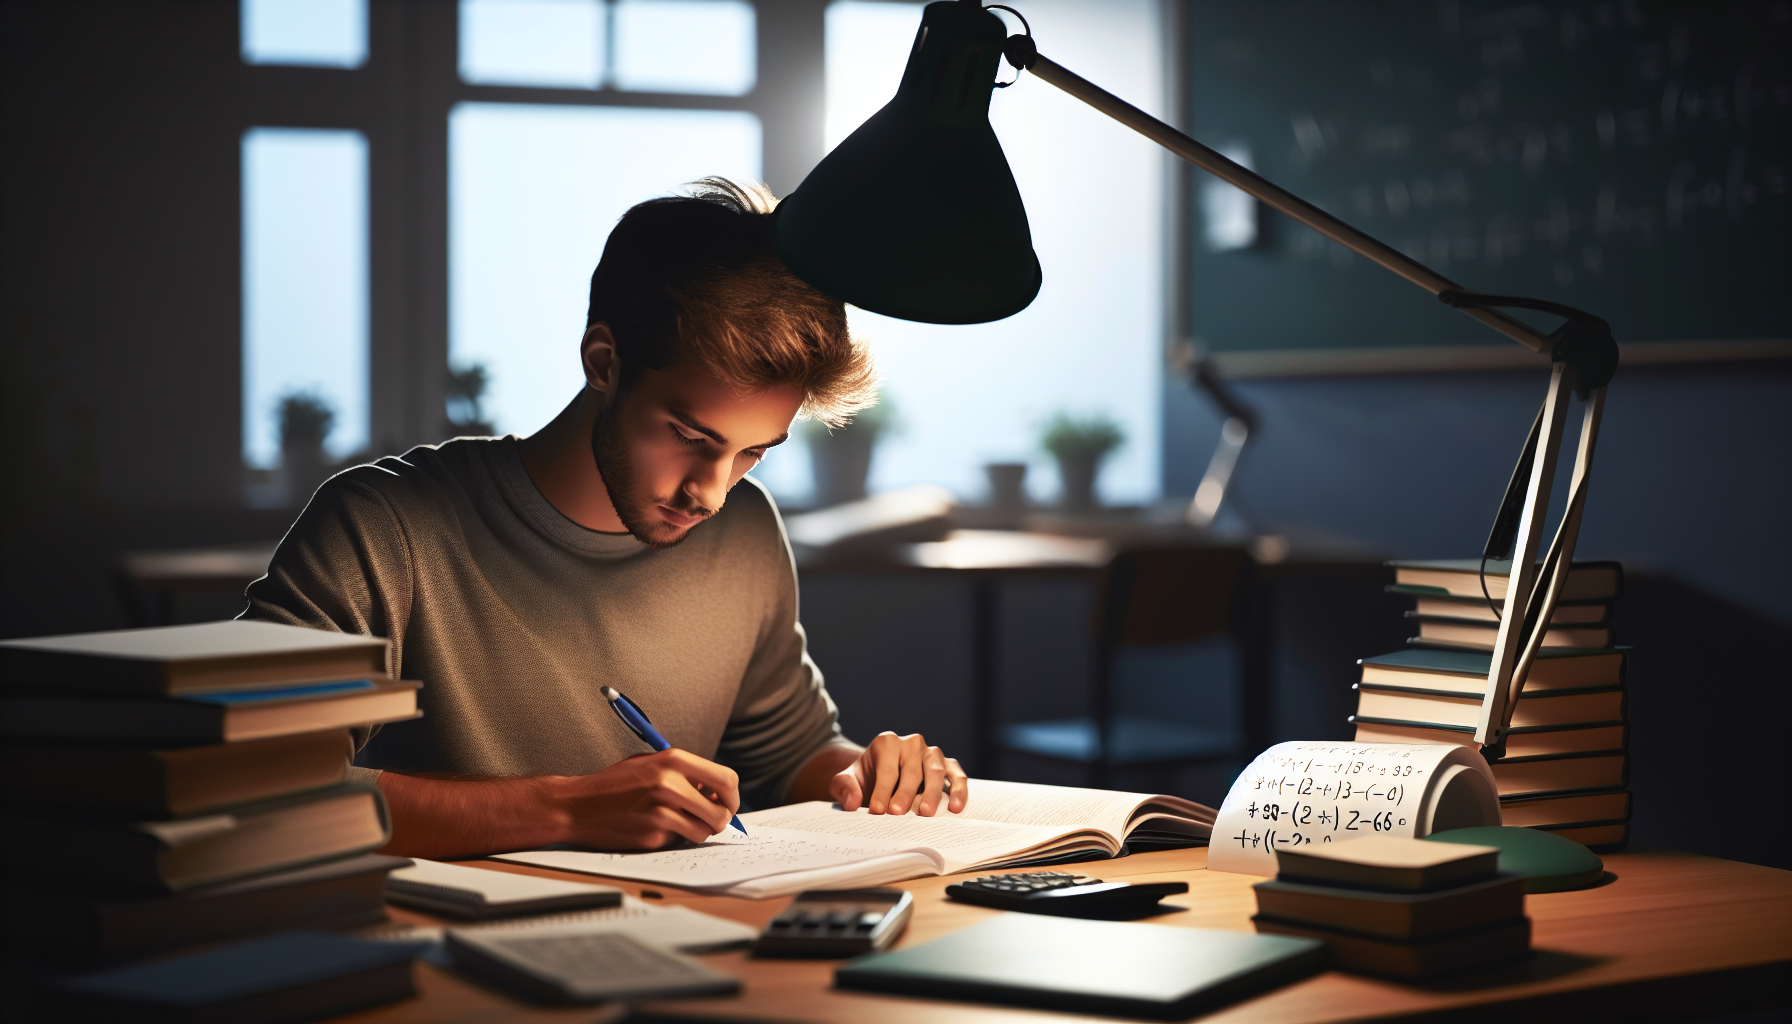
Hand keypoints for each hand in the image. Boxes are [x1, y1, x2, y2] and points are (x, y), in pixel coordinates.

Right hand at [546, 748, 740, 849]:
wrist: (577, 806)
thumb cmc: (614, 784)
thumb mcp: (649, 763)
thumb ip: (683, 773)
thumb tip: (716, 792)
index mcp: (673, 760)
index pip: (726, 779)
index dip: (732, 796)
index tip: (727, 802)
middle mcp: (671, 784)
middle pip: (722, 810)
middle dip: (721, 818)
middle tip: (712, 820)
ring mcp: (662, 811)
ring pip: (705, 831)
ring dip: (698, 831)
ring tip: (678, 823)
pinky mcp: (653, 835)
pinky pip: (680, 841)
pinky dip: (674, 839)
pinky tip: (655, 828)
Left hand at [829, 732, 967, 815]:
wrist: (881, 777)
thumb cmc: (866, 779)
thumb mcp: (848, 780)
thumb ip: (844, 788)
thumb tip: (852, 803)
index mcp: (887, 742)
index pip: (886, 767)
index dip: (881, 790)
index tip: (877, 811)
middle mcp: (912, 743)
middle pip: (911, 769)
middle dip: (904, 793)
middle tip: (897, 814)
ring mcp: (932, 753)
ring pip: (936, 769)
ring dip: (932, 792)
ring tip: (925, 813)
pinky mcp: (949, 765)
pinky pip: (957, 775)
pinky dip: (959, 790)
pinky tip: (955, 808)